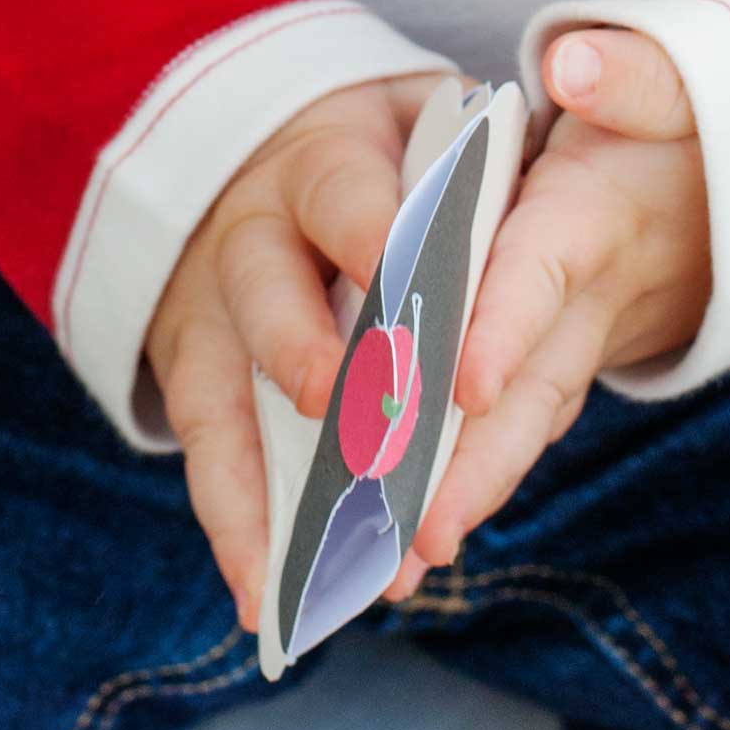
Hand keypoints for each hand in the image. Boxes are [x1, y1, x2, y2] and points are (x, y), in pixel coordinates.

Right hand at [144, 67, 450, 632]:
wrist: (258, 152)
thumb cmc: (376, 160)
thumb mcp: (417, 131)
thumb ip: (468, 175)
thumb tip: (537, 212)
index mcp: (322, 165)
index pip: (344, 194)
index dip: (372, 236)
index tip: (406, 282)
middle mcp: (252, 235)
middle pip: (265, 288)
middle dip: (302, 351)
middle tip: (346, 416)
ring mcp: (211, 309)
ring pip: (219, 392)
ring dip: (259, 483)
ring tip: (296, 570)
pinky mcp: (192, 371)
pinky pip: (206, 455)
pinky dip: (233, 528)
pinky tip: (260, 598)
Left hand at [382, 24, 709, 603]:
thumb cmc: (681, 119)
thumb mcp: (670, 78)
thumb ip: (628, 72)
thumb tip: (575, 67)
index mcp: (597, 214)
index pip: (544, 270)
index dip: (508, 323)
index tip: (466, 381)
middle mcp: (593, 294)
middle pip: (532, 383)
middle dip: (477, 460)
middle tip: (415, 532)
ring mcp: (582, 337)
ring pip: (524, 424)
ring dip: (466, 492)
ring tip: (398, 562)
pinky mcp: (565, 359)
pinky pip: (520, 425)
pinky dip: (475, 477)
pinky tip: (418, 530)